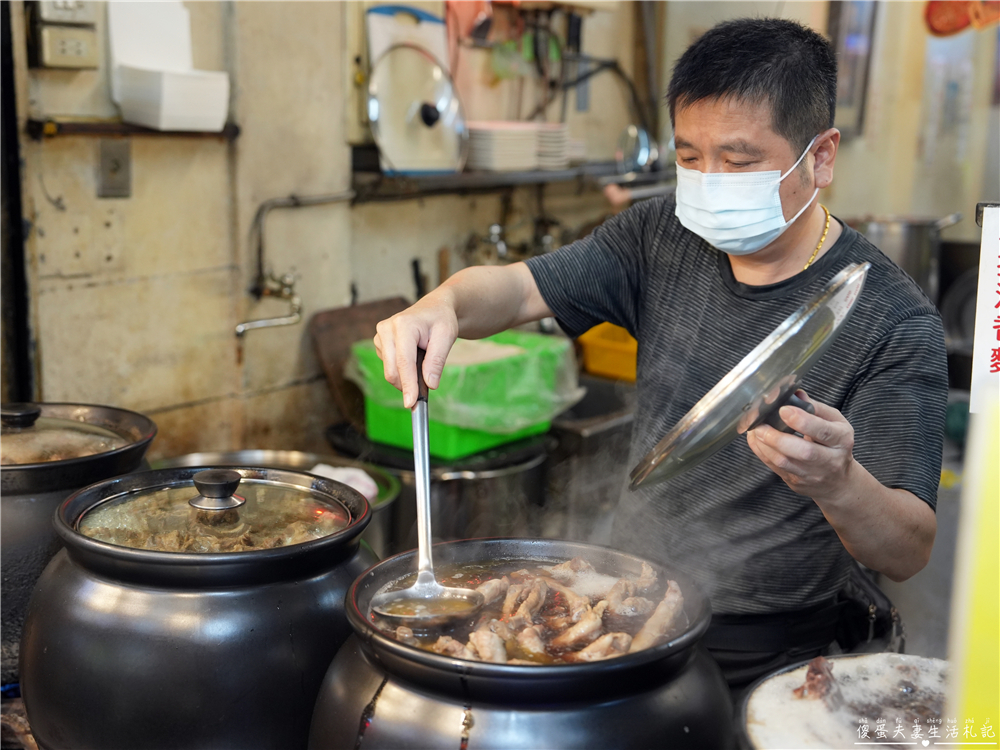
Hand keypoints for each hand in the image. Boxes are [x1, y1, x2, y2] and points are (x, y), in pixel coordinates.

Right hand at [374, 293, 458, 407]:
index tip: (411, 403)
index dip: (408, 385)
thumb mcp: (446, 337)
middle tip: (424, 395)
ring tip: (424, 362)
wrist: (434, 309)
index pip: (404, 362)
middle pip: (392, 370)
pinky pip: (390, 367)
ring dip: (406, 377)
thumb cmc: (441, 320)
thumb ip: (436, 361)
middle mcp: (386, 329)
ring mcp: (380, 336)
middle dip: (407, 386)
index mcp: (403, 325)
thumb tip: (430, 385)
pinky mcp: (379, 343)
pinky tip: (414, 358)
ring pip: (390, 371)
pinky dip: (402, 371)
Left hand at [746, 390, 855, 501]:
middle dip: (778, 437)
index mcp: (841, 439)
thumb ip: (816, 407)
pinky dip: (762, 452)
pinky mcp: (796, 482)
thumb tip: (796, 394)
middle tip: (761, 425)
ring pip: (785, 462)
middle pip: (804, 452)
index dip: (802, 421)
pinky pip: (775, 467)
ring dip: (765, 445)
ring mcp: (812, 474)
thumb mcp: (835, 422)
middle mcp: (829, 459)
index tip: (784, 410)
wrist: (838, 481)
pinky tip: (756, 440)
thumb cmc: (834, 445)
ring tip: (755, 430)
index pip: (823, 431)